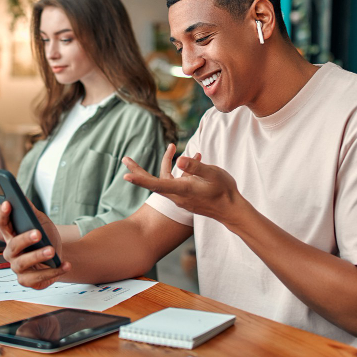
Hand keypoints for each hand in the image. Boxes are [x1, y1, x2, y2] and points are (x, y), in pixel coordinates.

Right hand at [0, 200, 69, 289]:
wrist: (56, 259)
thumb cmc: (45, 238)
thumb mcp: (40, 222)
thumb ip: (31, 211)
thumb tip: (22, 197)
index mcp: (11, 236)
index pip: (2, 224)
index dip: (3, 214)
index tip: (8, 203)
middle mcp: (11, 253)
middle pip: (13, 245)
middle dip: (25, 239)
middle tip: (38, 233)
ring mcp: (18, 269)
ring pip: (23, 263)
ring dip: (38, 256)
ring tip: (52, 250)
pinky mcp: (27, 281)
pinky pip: (38, 278)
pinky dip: (54, 272)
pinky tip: (65, 264)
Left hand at [122, 143, 240, 220]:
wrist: (232, 210)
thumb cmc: (224, 191)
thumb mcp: (212, 174)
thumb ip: (196, 166)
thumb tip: (180, 159)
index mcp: (182, 190)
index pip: (156, 184)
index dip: (141, 179)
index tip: (126, 175)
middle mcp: (178, 195)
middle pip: (153, 183)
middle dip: (138, 171)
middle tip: (125, 159)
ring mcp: (181, 196)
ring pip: (165, 180)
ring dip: (165, 163)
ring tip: (171, 147)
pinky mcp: (186, 195)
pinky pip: (177, 180)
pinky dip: (181, 168)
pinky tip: (195, 156)